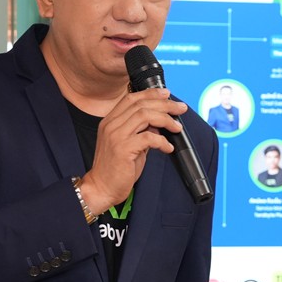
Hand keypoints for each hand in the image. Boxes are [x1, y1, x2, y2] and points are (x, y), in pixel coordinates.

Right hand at [77, 88, 186, 212]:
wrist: (101, 188)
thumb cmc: (115, 168)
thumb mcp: (128, 144)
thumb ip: (140, 131)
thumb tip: (159, 123)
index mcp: (110, 121)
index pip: (131, 98)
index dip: (151, 93)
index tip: (167, 94)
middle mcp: (111, 125)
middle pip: (141, 104)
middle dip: (165, 104)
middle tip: (180, 108)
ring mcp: (116, 136)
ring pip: (145, 116)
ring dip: (166, 119)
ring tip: (177, 127)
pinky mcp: (123, 149)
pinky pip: (148, 138)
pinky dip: (162, 141)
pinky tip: (168, 148)